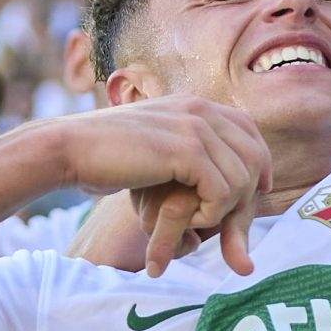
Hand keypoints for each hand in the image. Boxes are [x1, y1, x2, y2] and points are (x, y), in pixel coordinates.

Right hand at [54, 95, 270, 274]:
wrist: (71, 150)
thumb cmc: (108, 158)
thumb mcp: (157, 149)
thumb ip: (189, 155)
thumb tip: (215, 172)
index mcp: (195, 104)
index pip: (249, 130)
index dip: (259, 164)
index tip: (252, 193)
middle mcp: (200, 110)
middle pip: (255, 156)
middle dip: (249, 196)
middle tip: (228, 225)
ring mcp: (194, 127)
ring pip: (242, 178)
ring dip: (224, 209)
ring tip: (195, 221)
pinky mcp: (185, 151)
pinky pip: (222, 192)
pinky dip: (210, 214)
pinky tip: (186, 219)